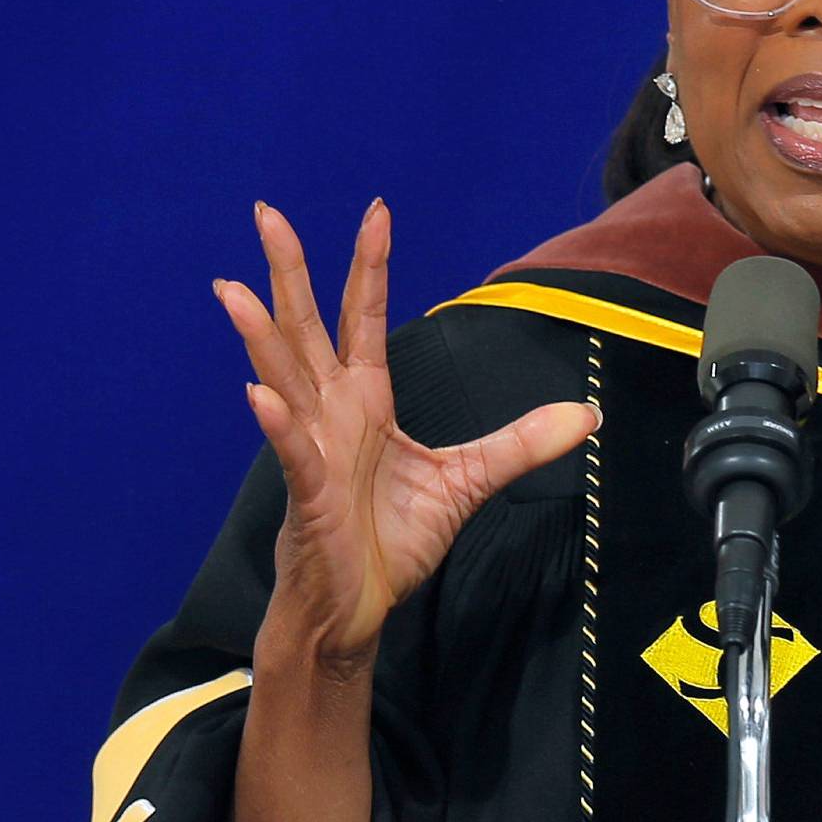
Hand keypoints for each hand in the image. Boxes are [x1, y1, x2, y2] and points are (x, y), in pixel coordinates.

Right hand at [215, 199, 598, 663]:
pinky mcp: (309, 499)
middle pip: (305, 328)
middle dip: (288, 272)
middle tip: (267, 213)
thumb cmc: (391, 544)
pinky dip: (278, 426)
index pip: (363, 319)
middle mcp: (331, 415)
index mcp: (364, 402)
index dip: (370, 266)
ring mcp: (313, 453)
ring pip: (283, 380)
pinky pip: (293, 455)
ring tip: (235, 291)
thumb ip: (520, 444)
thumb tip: (586, 416)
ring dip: (260, 336)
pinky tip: (260, 396)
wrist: (355, 610)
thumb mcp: (469, 483)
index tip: (376, 211)